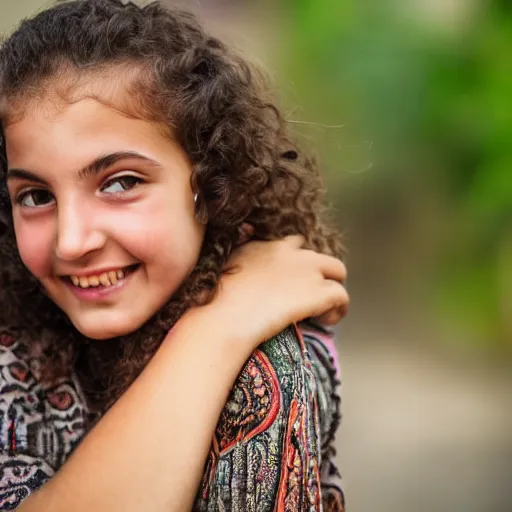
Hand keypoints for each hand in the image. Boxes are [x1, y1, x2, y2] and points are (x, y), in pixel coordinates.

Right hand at [189, 235, 347, 352]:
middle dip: (319, 275)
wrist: (226, 316)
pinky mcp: (319, 291)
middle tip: (309, 297)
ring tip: (322, 312)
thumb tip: (245, 278)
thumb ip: (239, 266)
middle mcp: (290, 253)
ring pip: (337, 271)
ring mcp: (307, 270)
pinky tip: (325, 321)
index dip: (296, 265)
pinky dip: (338, 310)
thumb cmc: (216, 302)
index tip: (291, 283)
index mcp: (266, 246)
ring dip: (332, 290)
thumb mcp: (223, 272)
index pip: (292, 246)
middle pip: (319, 257)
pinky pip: (342, 296)